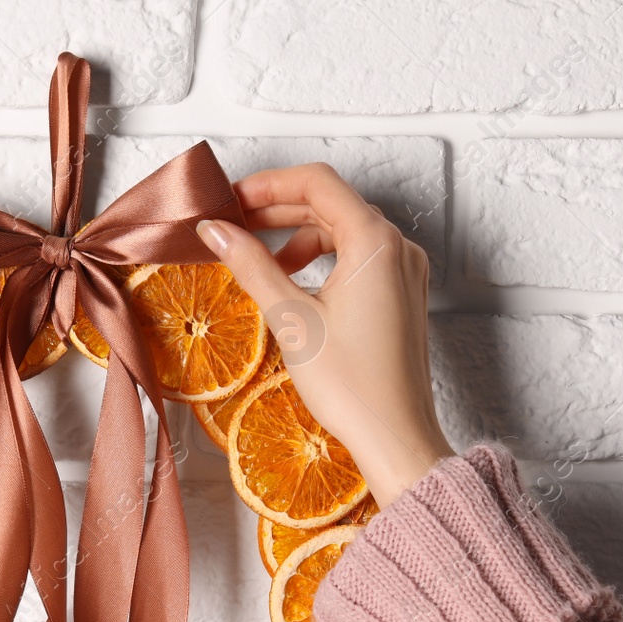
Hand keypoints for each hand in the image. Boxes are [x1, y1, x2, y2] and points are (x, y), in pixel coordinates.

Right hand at [196, 163, 454, 508]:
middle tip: (233, 225)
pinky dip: (324, 258)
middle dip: (278, 209)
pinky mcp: (403, 294)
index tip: (230, 201)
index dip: (267, 184)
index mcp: (374, 242)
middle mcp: (397, 247)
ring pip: (345, 230)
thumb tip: (217, 232)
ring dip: (299, 236)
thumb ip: (252, 266)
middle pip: (331, 203)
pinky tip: (295, 283)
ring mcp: (405, 270)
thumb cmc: (351, 384)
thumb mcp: (292, 318)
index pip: (316, 183)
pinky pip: (360, 256)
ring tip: (261, 261)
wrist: (396, 436)